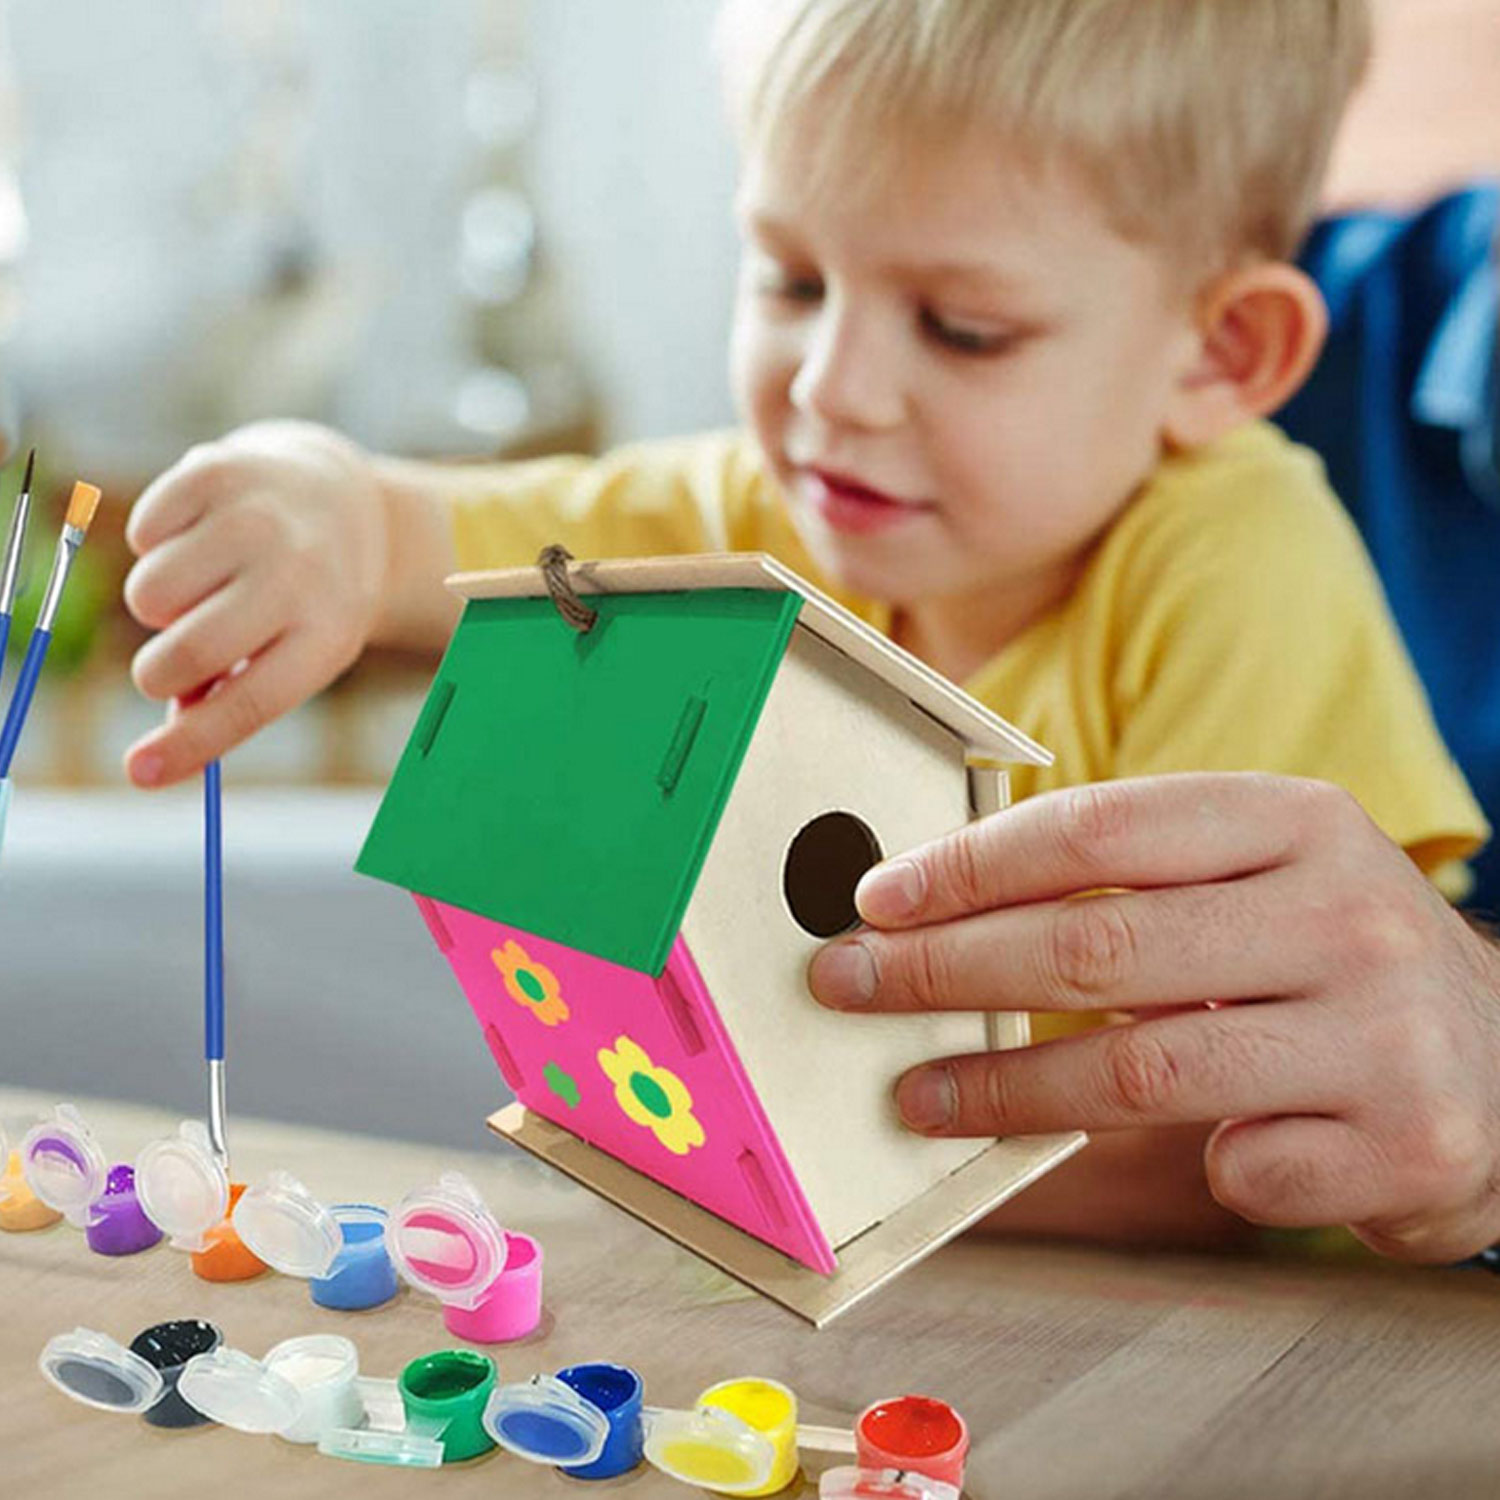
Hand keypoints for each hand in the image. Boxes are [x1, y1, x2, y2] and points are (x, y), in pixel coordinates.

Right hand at [123, 421, 390, 786]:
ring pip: (150, 595)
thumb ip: (230, 699)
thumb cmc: (307, 599)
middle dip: (156, 675)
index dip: (191, 744)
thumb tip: (156, 759)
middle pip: (190, 653)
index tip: (139, 773)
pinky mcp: (216, 473)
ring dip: (157, 607)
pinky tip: (199, 538)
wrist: (337, 499)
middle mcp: (299, 573)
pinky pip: (141, 537)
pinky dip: (155, 548)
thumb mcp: (296, 653)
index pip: (250, 702)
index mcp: (327, 632)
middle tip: (165, 668)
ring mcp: (256, 518)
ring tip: (201, 590)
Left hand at [807, 773, 1499, 1262]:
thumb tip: (938, 915)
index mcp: (1294, 819)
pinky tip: (1187, 1155)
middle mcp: (1346, 909)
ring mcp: (1385, 1030)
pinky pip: (1239, 1169)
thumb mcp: (1254, 881)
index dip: (968, 866)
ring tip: (919, 1093)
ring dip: (1003, 1088)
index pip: (1095, 829)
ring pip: (1141, 1067)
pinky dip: (1188, 1169)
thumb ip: (1129, 887)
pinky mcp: (1408, 1142)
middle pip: (1095, 945)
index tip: (877, 900)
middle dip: (946, 970)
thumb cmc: (1328, 960)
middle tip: (851, 986)